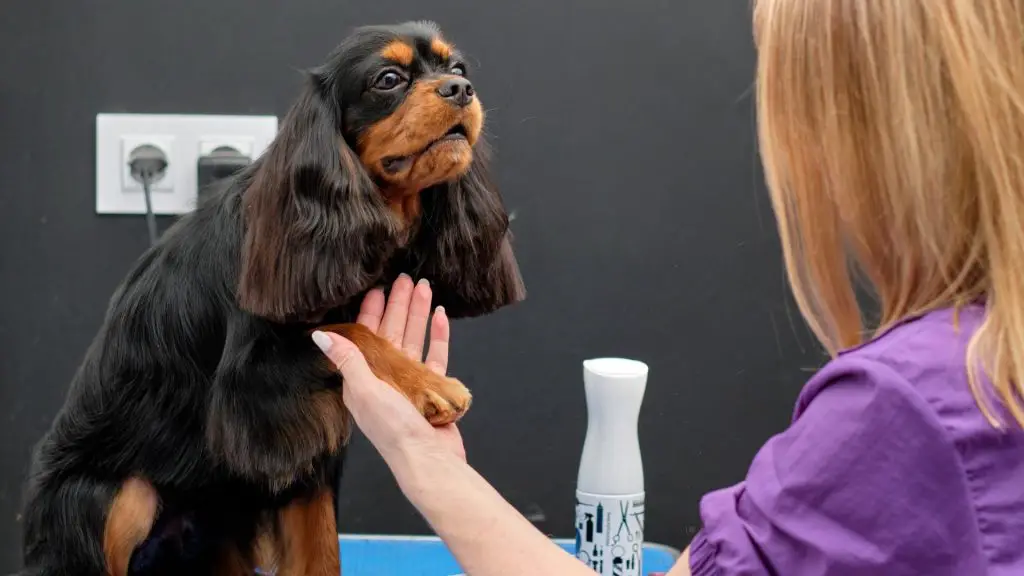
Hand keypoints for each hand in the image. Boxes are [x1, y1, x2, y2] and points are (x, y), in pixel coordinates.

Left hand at [313, 275, 465, 462]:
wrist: (428, 459)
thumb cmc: (393, 429)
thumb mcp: (364, 391)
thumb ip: (347, 360)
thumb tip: (319, 335)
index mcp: (364, 378)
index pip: (367, 336)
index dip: (371, 311)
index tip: (376, 287)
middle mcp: (386, 378)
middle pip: (392, 332)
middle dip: (398, 304)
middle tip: (405, 278)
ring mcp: (411, 383)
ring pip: (414, 339)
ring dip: (418, 314)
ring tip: (425, 288)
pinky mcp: (433, 389)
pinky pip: (435, 355)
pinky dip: (438, 336)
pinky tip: (440, 316)